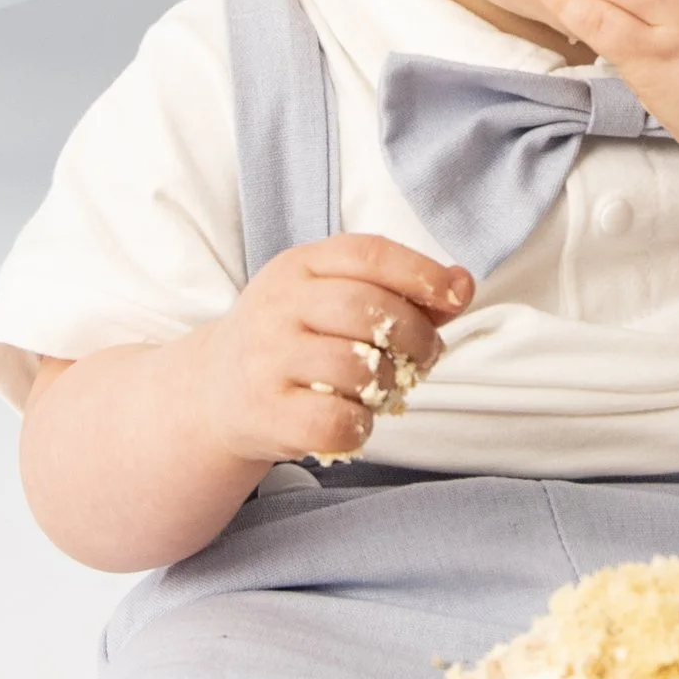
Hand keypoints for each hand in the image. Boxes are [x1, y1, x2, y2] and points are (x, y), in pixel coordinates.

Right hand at [195, 236, 470, 469]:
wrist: (216, 391)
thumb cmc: (295, 340)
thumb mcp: (334, 298)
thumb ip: (401, 291)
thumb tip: (462, 283)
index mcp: (298, 266)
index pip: (368, 254)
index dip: (421, 272)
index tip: (455, 295)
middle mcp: (277, 305)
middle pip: (369, 310)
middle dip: (415, 337)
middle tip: (424, 357)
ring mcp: (267, 358)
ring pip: (357, 367)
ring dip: (388, 384)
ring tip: (383, 388)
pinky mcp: (265, 412)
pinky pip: (336, 420)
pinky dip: (361, 424)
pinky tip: (354, 418)